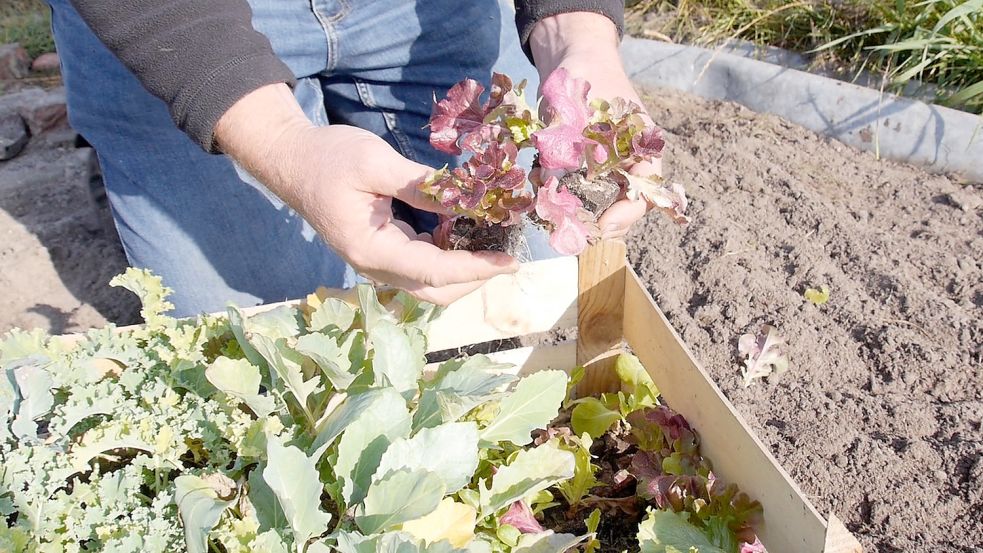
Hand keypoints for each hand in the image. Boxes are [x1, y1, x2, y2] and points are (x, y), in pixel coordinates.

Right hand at [214, 84, 517, 304]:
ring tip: (494, 245)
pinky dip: (447, 257)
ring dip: (463, 271)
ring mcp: (376, 261)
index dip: (476, 269)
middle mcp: (374, 265)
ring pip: (428, 283)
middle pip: (434, 291)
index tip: (509, 261)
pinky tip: (467, 233)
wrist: (291, 160)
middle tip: (507, 256)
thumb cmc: (329, 158)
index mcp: (372, 249)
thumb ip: (421, 186)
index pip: (434, 272)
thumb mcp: (376, 163)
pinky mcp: (381, 250)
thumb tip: (467, 200)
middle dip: (474, 279)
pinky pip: (420, 265)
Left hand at [529, 12, 661, 239]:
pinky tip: (550, 201)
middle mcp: (631, 161)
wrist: (573, 55)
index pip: (644, 197)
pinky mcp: (589, 164)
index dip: (623, 218)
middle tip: (577, 236)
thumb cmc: (585, 78)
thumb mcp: (579, 113)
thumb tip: (556, 186)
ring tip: (563, 224)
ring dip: (585, 215)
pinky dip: (570, 200)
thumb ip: (573, 148)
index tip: (599, 228)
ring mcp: (611, 164)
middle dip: (602, 224)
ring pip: (605, 202)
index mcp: (644, 150)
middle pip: (626, 207)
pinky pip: (585, 191)